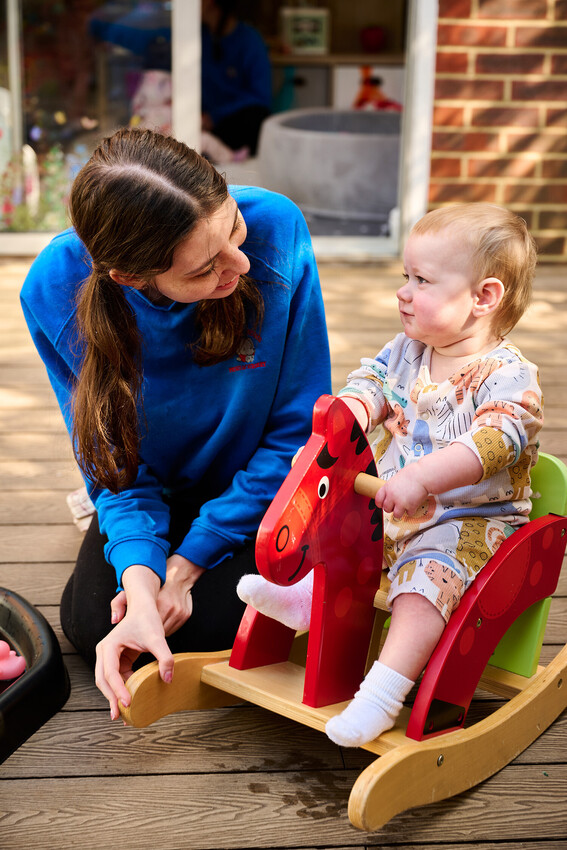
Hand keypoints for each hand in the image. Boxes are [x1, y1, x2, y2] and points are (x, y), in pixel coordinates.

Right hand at [95, 566, 173, 719]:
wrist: (144, 607)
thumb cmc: (147, 619)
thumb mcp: (158, 638)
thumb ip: (165, 657)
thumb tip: (168, 679)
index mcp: (109, 646)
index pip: (111, 673)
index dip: (118, 689)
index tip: (128, 702)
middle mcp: (105, 652)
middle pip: (103, 680)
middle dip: (111, 698)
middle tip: (120, 717)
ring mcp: (109, 657)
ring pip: (107, 682)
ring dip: (114, 697)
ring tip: (124, 715)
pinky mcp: (117, 660)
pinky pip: (117, 678)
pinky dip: (122, 690)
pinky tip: (130, 701)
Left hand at [110, 555, 205, 635]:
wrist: (178, 574)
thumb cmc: (154, 583)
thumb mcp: (132, 590)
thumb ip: (119, 603)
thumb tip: (114, 620)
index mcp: (156, 602)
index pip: (145, 627)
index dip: (139, 631)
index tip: (134, 630)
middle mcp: (170, 608)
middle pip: (156, 632)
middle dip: (149, 632)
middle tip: (142, 628)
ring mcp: (179, 612)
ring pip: (166, 632)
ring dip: (158, 631)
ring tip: (152, 624)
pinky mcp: (186, 615)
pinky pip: (174, 629)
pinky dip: (167, 627)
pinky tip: (162, 621)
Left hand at [373, 465, 428, 518]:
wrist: (423, 476)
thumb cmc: (413, 473)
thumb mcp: (397, 477)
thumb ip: (393, 486)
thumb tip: (392, 491)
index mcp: (388, 487)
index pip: (378, 500)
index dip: (380, 503)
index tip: (382, 504)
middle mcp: (392, 496)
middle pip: (386, 509)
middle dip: (391, 508)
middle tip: (396, 505)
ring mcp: (401, 502)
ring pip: (396, 515)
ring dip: (400, 512)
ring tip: (404, 507)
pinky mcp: (410, 507)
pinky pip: (409, 513)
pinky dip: (412, 510)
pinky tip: (414, 504)